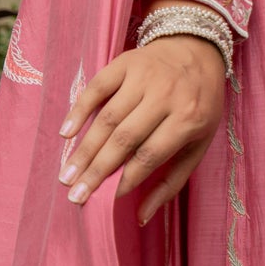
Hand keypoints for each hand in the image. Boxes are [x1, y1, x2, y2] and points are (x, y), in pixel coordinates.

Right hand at [60, 34, 226, 224]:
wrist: (198, 49)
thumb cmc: (199, 105)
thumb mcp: (199, 143)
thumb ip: (172, 181)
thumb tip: (141, 216)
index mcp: (189, 118)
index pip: (151, 155)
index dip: (126, 178)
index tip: (106, 199)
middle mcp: (166, 95)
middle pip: (125, 139)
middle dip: (97, 170)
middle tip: (75, 195)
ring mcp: (144, 76)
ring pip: (107, 117)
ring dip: (84, 149)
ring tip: (67, 175)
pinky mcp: (125, 62)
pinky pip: (97, 88)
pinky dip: (78, 110)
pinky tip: (65, 134)